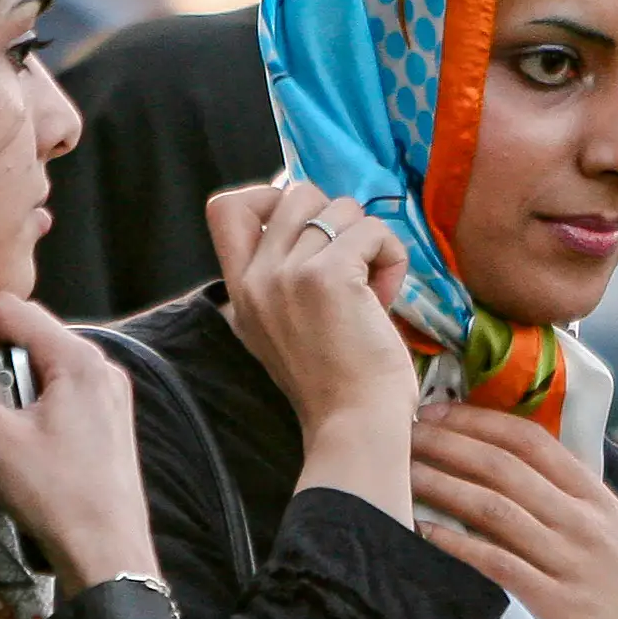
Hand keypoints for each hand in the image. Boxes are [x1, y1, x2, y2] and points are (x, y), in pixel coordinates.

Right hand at [0, 295, 158, 596]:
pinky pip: (56, 397)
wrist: (108, 558)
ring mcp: (107, 397)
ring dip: (4, 393)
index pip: (11, 308)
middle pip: (25, 338)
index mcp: (80, 359)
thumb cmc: (60, 499)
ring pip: (38, 370)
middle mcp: (100, 369)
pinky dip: (26, 412)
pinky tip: (17, 451)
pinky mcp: (105, 424)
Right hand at [206, 179, 414, 521]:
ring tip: (373, 290)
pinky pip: (373, 231)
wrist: (354, 426)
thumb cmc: (334, 382)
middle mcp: (257, 277)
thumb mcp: (284, 326)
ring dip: (370, 241)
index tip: (307, 228)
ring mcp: (289, 274)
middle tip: (352, 266)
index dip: (269, 197)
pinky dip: (392, 256)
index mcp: (240, 290)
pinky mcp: (329, 276)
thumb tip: (320, 215)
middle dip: (336, 218)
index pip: (225, 207)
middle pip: (295, 192)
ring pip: (341, 208)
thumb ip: (285, 276)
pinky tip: (387, 297)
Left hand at [410, 405, 617, 618]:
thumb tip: (528, 480)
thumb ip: (578, 508)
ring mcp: (569, 561)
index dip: (477, 420)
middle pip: (501, 466)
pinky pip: (494, 563)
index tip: (437, 412)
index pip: (530, 441)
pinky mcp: (555, 604)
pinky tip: (420, 531)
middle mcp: (582, 521)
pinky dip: (453, 542)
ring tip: (398, 468)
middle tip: (401, 428)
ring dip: (439, 482)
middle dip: (445, 441)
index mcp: (598, 500)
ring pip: (491, 506)